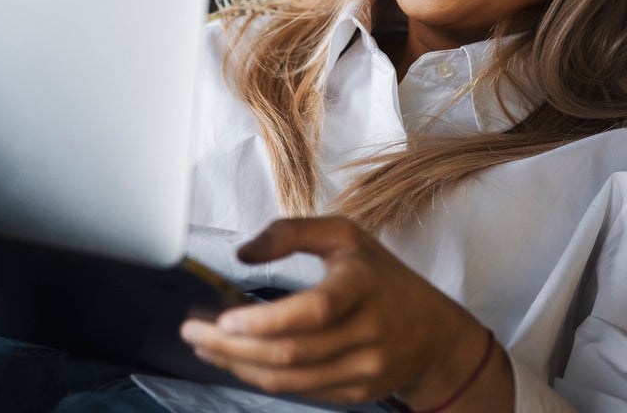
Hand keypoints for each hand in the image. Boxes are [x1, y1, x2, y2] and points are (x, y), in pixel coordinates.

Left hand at [179, 216, 509, 409]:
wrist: (433, 334)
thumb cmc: (382, 277)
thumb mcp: (346, 236)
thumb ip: (292, 233)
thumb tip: (242, 253)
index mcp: (362, 285)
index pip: (313, 311)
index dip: (264, 321)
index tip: (223, 319)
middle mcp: (366, 332)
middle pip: (288, 352)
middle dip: (231, 347)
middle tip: (193, 332)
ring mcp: (362, 370)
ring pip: (287, 379)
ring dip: (238, 365)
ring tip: (206, 346)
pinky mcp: (353, 393)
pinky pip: (297, 391)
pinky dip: (260, 378)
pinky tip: (238, 360)